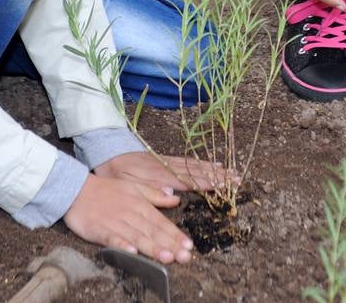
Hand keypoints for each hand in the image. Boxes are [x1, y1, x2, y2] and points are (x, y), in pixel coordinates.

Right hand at [63, 173, 193, 263]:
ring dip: (153, 247)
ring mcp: (117, 222)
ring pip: (138, 237)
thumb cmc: (108, 189)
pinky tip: (132, 253)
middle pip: (154, 232)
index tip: (188, 245)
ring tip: (167, 257)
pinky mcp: (101, 230)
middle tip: (185, 256)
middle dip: (170, 245)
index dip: (175, 234)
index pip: (162, 222)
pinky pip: (113, 239)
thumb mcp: (135, 187)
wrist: (79, 189)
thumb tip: (175, 199)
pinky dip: (123, 245)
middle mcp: (132, 214)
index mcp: (141, 205)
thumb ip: (155, 194)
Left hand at [95, 151, 233, 195]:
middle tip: (237, 179)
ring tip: (232, 172)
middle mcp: (168, 167)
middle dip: (218, 176)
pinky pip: (189, 162)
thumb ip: (149, 191)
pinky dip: (203, 164)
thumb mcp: (127, 185)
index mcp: (160, 176)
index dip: (208, 183)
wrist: (108, 150)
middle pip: (198, 172)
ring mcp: (168, 162)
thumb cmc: (116, 173)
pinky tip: (213, 165)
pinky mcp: (166, 160)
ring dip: (214, 170)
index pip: (189, 180)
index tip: (224, 185)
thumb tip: (173, 195)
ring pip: (196, 166)